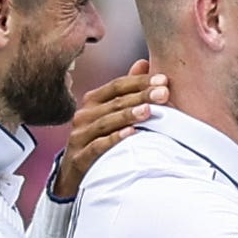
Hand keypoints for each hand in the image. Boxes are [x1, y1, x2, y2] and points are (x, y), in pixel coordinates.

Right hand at [51, 60, 164, 198]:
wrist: (73, 174)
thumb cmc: (97, 139)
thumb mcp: (109, 113)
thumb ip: (126, 91)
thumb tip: (143, 63)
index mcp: (93, 102)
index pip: (117, 86)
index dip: (139, 81)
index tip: (163, 79)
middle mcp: (84, 115)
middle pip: (115, 103)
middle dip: (141, 96)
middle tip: (164, 93)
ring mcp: (80, 136)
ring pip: (106, 123)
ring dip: (128, 116)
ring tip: (149, 110)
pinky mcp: (80, 157)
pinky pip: (98, 146)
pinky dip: (115, 140)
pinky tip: (131, 134)